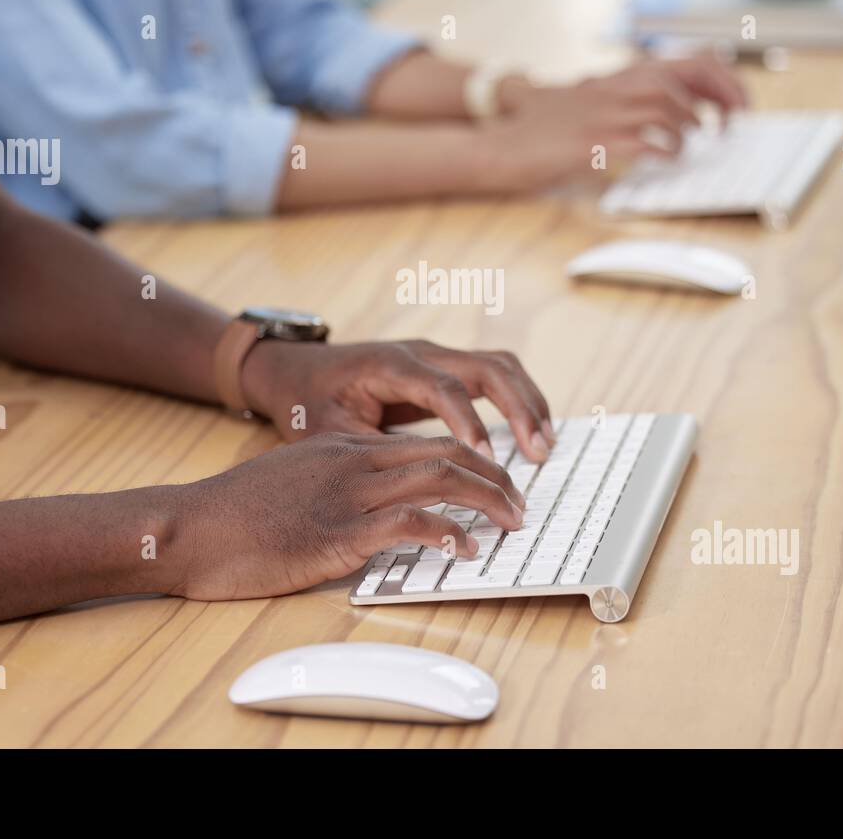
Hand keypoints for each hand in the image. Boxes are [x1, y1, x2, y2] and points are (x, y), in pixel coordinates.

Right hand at [168, 433, 525, 598]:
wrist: (190, 525)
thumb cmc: (235, 512)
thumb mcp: (293, 479)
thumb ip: (335, 481)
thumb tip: (373, 504)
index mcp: (346, 448)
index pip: (427, 441)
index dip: (473, 460)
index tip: (497, 483)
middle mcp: (353, 461)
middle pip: (446, 453)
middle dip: (494, 477)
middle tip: (520, 503)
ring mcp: (347, 494)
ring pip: (439, 479)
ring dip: (486, 501)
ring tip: (511, 523)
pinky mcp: (338, 531)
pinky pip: (408, 522)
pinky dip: (446, 533)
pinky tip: (464, 549)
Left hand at [239, 338, 555, 461]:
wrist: (297, 370)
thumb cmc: (308, 401)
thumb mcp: (328, 433)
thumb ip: (370, 454)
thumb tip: (409, 488)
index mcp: (390, 365)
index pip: (443, 387)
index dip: (468, 422)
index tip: (486, 459)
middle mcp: (420, 353)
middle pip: (486, 367)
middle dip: (518, 407)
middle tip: (538, 452)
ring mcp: (436, 356)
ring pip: (499, 365)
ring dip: (527, 401)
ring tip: (545, 445)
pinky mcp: (444, 368)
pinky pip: (492, 375)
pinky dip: (518, 400)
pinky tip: (531, 433)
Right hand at [477, 54, 747, 191]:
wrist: (501, 147)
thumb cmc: (541, 130)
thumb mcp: (581, 99)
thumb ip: (617, 95)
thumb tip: (662, 107)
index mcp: (614, 78)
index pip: (682, 61)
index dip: (720, 78)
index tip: (737, 102)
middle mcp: (611, 89)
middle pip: (680, 80)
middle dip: (716, 100)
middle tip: (730, 126)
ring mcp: (602, 115)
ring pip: (665, 108)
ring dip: (687, 127)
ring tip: (689, 144)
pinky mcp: (593, 144)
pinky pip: (643, 142)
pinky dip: (663, 152)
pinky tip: (664, 160)